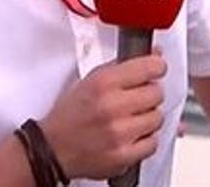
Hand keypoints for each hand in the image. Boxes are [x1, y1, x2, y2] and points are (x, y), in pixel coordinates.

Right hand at [39, 53, 166, 179]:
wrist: (52, 149)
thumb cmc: (70, 115)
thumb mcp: (91, 80)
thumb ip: (123, 65)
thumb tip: (154, 54)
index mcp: (104, 83)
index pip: (150, 67)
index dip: (157, 67)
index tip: (156, 70)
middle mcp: (112, 107)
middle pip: (157, 93)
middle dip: (149, 94)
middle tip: (138, 98)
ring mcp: (119, 133)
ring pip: (157, 118)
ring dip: (148, 118)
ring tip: (131, 119)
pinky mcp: (123, 156)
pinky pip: (152, 143)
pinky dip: (145, 140)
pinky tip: (131, 136)